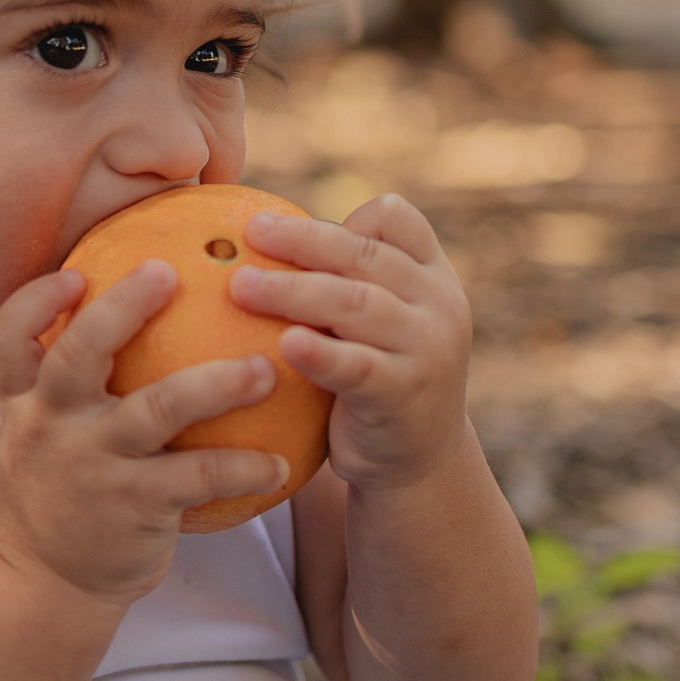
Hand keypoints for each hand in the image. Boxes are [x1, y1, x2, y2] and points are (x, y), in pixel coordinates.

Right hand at [0, 260, 290, 606]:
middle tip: (170, 272)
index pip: (8, 336)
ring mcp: (95, 465)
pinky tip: (280, 465)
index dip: (37, 299)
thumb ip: (24, 390)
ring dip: (218, 383)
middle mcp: (51, 426)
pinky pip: (200, 476)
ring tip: (266, 369)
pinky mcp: (136, 505)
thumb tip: (58, 322)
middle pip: (80, 351)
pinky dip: (245, 467)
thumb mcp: (13, 443)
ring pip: (159, 407)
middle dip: (124, 305)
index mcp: (19, 405)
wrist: (43, 589)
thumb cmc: (43, 502)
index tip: (77, 274)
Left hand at [228, 194, 472, 493]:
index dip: (345, 216)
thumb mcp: (377, 323)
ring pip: (355, 304)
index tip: (285, 223)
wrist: (420, 464)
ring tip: (240, 286)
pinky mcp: (404, 393)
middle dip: (301, 240)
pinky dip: (320, 353)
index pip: (398, 219)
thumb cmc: (376, 379)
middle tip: (249, 232)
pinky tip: (284, 344)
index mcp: (431, 275)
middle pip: (363, 255)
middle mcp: (439, 303)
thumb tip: (250, 237)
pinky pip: (356, 366)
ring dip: (293, 291)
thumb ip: (343, 282)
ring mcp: (427, 348)